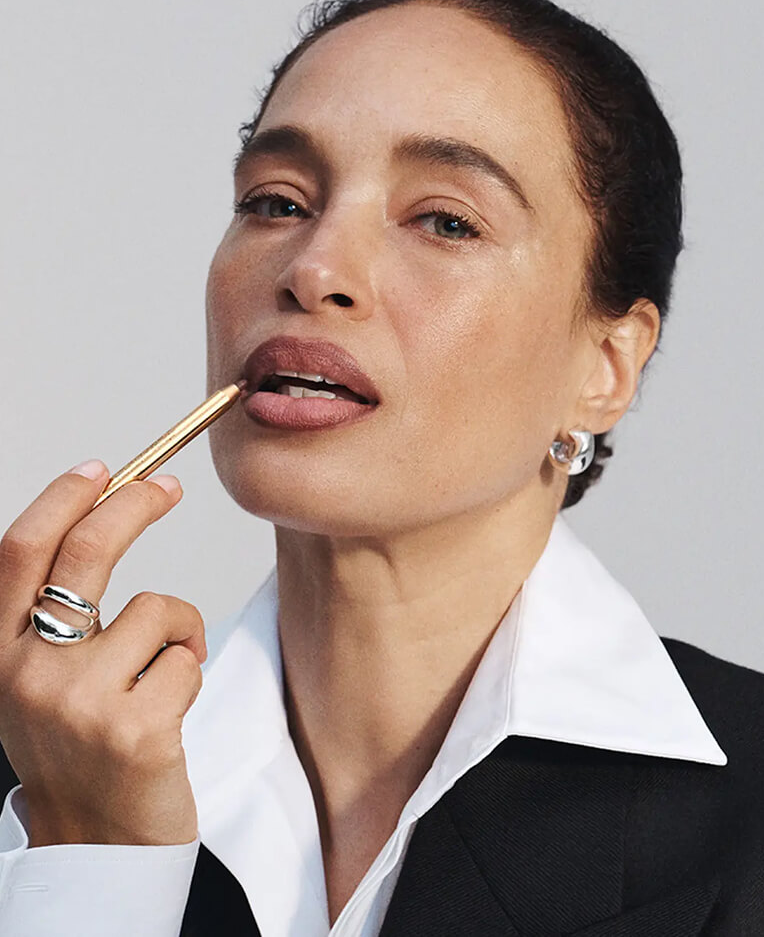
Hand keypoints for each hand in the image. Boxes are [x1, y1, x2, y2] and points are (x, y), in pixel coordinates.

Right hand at [0, 460, 205, 847]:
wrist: (96, 845)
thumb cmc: (78, 750)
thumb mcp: (40, 680)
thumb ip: (52, 616)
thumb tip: (98, 518)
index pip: (22, 553)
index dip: (61, 499)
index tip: (100, 469)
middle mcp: (27, 675)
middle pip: (88, 554)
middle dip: (134, 504)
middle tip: (169, 487)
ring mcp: (80, 703)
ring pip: (159, 608)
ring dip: (178, 632)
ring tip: (161, 678)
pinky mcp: (135, 729)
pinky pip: (189, 657)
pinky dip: (191, 673)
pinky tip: (167, 716)